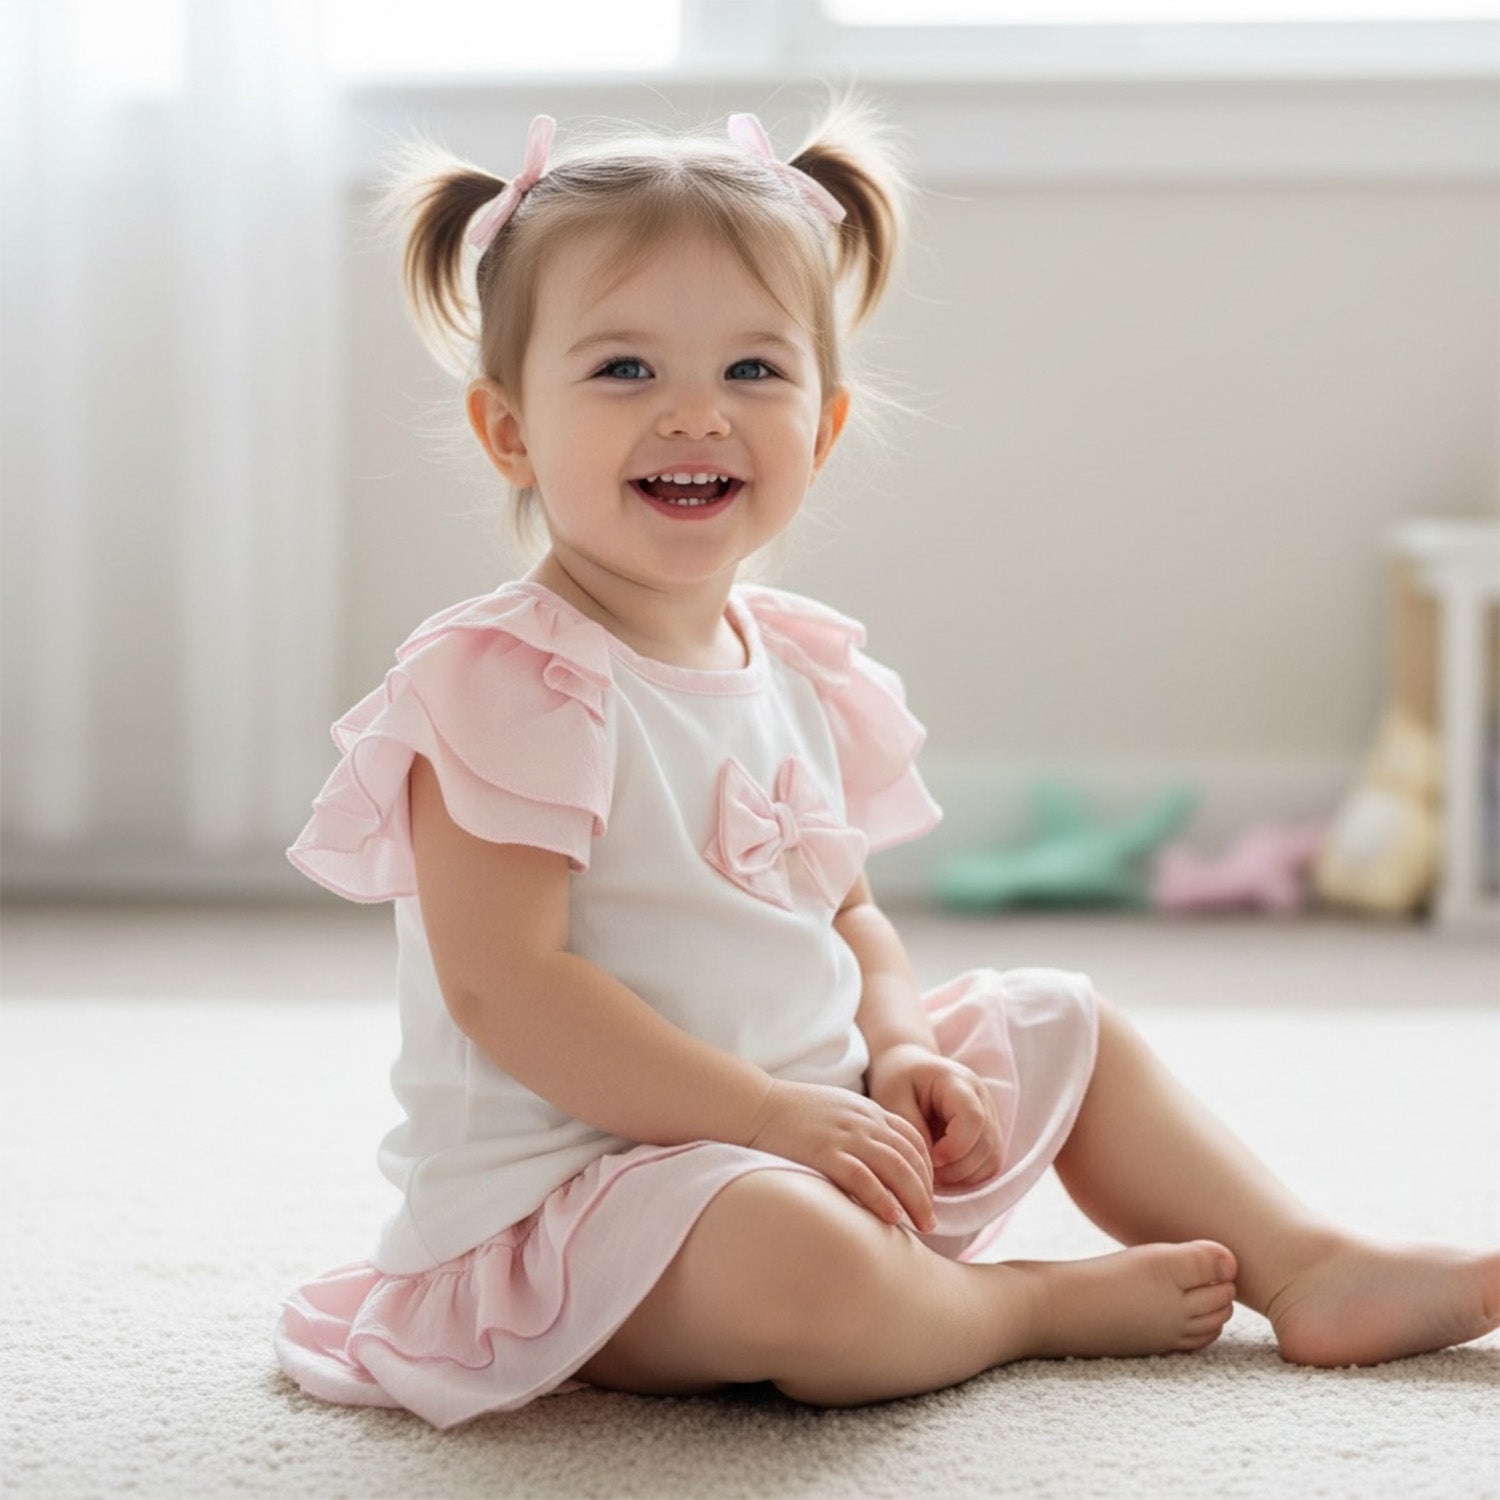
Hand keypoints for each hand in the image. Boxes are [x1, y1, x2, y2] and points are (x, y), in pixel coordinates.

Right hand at [743, 1079, 935, 1231]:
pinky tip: (892, 1218)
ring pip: (895, 1168)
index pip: (913, 1139)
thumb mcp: (835, 1111)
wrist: (755, 1104)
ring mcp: (845, 1136)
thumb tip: (873, 1161)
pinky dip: (882, 1198)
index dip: (927, 1169)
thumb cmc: (790, 1113)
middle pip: (911, 1157)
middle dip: (926, 1191)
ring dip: (914, 1199)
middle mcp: (864, 1121)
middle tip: (931, 1221)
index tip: (927, 1195)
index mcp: (867, 1111)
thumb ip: (858, 1129)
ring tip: (923, 1226)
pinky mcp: (824, 1152)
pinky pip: (863, 1177)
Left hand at [866, 1044, 1002, 1190]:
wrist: (909, 1068)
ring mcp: (990, 1116)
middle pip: (986, 1144)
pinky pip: (989, 1164)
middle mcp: (982, 1098)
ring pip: (992, 1159)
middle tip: (927, 1171)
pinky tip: (944, 1172)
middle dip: (956, 1168)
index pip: (973, 1118)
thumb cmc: (898, 1080)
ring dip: (963, 1176)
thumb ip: (912, 1129)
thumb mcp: (893, 1099)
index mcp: (957, 1082)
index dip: (954, 1147)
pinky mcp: (989, 1133)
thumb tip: (931, 1162)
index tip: (929, 1158)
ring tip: (934, 1173)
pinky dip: (969, 1177)